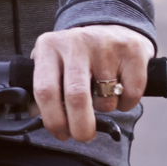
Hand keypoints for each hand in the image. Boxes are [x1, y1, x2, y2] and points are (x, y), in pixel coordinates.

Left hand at [31, 24, 154, 142]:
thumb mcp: (53, 62)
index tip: (61, 133)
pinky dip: (126, 103)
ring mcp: (104, 45)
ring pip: (105, 99)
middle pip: (76, 97)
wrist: (114, 29)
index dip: (53, 119)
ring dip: (105, 109)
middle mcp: (75, 43)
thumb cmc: (78, 55)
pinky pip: (131, 94)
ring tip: (102, 96)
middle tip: (84, 136)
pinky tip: (120, 89)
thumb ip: (44, 86)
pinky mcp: (132, 51)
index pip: (45, 90)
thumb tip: (35, 115)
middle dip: (80, 126)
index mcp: (48, 47)